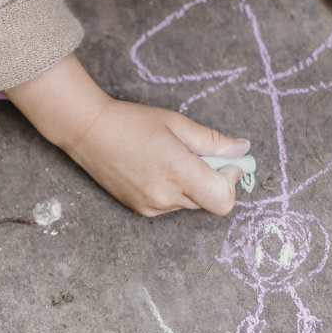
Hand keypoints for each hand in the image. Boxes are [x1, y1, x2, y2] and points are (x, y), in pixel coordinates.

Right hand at [7, 54, 247, 215]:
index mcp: (178, 172)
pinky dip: (172, 189)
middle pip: (209, 201)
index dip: (230, 181)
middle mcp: (166, 196)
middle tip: (194, 153)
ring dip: (191, 184)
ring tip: (168, 158)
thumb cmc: (132, 122)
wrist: (88, 132)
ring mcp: (151, 207)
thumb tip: (243, 149)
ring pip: (190, 203)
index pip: (223, 200)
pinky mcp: (140, 210)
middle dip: (211, 179)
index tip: (224, 162)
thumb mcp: (177, 124)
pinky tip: (154, 168)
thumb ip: (214, 141)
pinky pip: (171, 204)